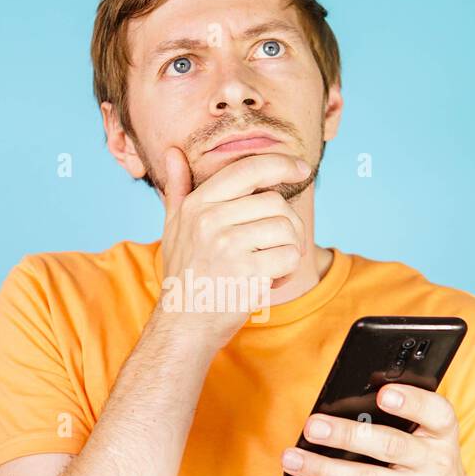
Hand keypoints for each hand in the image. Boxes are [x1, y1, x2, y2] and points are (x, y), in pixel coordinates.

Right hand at [156, 147, 312, 348]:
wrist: (184, 324)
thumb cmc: (185, 273)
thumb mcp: (174, 226)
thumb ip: (177, 188)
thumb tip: (173, 151)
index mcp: (197, 204)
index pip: (248, 169)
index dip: (281, 163)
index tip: (301, 168)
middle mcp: (210, 220)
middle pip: (275, 202)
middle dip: (287, 223)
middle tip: (275, 244)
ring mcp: (228, 246)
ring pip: (287, 228)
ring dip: (289, 247)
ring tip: (270, 263)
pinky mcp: (247, 272)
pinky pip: (290, 257)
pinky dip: (288, 271)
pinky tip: (269, 280)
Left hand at [281, 382, 474, 475]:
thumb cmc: (427, 468)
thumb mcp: (429, 442)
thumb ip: (401, 423)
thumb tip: (340, 409)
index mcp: (442, 436)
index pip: (437, 413)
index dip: (412, 402)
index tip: (384, 393)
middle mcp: (435, 464)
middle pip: (389, 445)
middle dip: (347, 435)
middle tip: (313, 426)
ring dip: (323, 468)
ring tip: (293, 457)